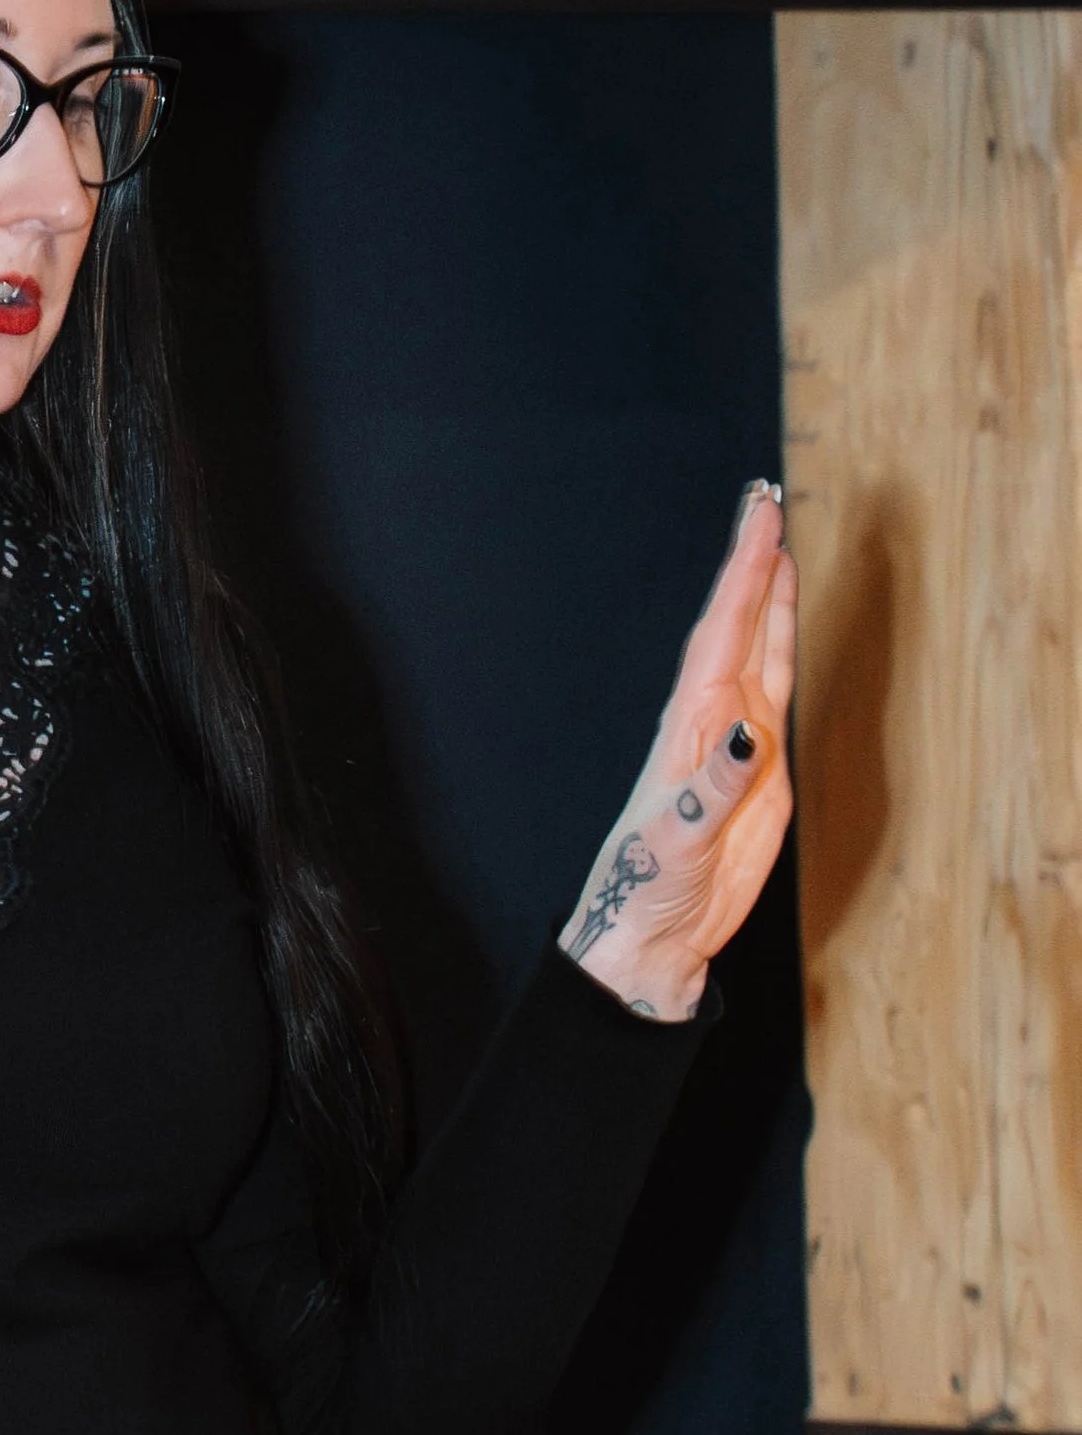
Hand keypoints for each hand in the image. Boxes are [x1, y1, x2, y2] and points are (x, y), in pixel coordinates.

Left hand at [562, 481, 797, 1021]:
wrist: (652, 934)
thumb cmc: (650, 886)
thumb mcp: (679, 839)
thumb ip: (717, 788)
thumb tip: (750, 735)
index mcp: (688, 726)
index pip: (720, 633)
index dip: (743, 576)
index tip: (761, 521)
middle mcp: (711, 721)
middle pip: (736, 626)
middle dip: (752, 565)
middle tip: (764, 501)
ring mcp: (736, 743)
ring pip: (757, 650)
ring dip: (768, 597)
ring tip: (778, 543)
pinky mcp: (760, 772)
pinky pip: (775, 693)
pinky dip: (781, 647)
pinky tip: (783, 617)